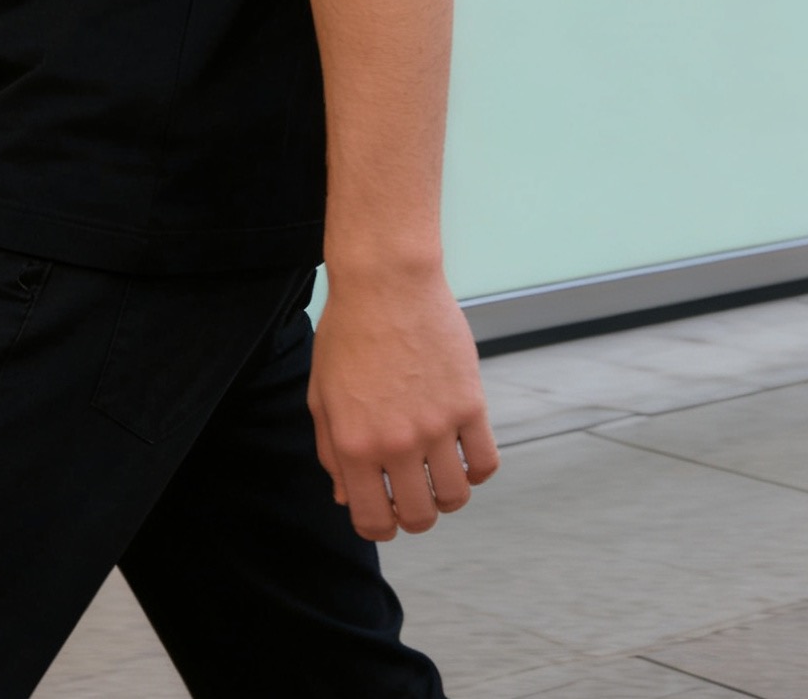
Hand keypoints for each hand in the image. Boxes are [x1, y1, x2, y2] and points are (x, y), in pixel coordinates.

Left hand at [309, 262, 498, 541]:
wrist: (385, 280)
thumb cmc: (348, 331)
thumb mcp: (322, 394)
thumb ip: (331, 452)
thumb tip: (347, 499)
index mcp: (354, 444)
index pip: (373, 521)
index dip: (380, 526)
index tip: (385, 512)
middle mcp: (396, 442)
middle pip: (420, 517)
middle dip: (415, 515)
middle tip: (413, 492)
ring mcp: (436, 425)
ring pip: (456, 497)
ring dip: (447, 493)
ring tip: (437, 469)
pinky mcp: (470, 404)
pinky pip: (486, 464)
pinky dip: (477, 468)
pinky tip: (462, 450)